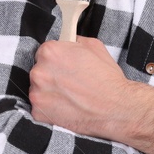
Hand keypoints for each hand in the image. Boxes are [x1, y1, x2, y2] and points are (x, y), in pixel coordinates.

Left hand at [31, 38, 153, 149]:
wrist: (116, 109)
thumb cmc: (107, 80)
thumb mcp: (95, 47)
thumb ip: (75, 41)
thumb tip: (69, 41)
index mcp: (50, 52)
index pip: (44, 52)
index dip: (57, 59)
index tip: (64, 66)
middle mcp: (39, 72)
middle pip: (40, 70)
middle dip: (52, 75)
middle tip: (71, 82)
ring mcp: (37, 94)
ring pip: (38, 89)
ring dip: (51, 92)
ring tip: (71, 96)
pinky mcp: (39, 113)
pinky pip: (40, 108)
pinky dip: (51, 108)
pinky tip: (67, 106)